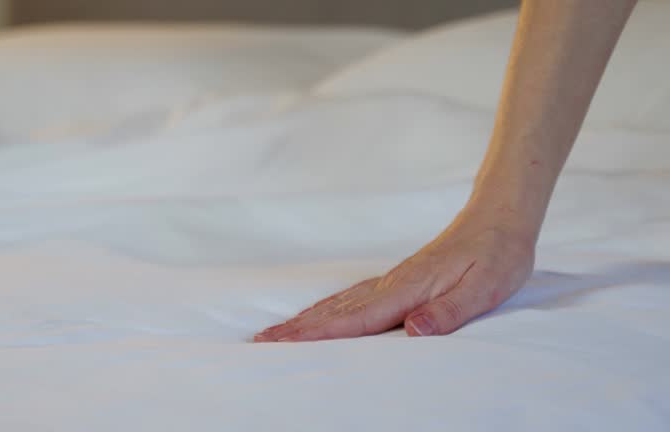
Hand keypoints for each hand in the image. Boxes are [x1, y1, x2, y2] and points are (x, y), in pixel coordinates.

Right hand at [253, 208, 535, 341]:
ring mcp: (391, 280)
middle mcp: (392, 284)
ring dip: (306, 319)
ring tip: (277, 332)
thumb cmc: (496, 256)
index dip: (319, 334)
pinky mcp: (397, 280)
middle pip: (335, 310)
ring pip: (339, 302)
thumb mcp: (485, 288)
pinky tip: (320, 314)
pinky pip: (352, 297)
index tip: (284, 343)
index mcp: (409, 289)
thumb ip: (449, 312)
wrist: (498, 219)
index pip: (356, 318)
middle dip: (298, 328)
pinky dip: (328, 309)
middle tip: (261, 341)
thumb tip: (413, 331)